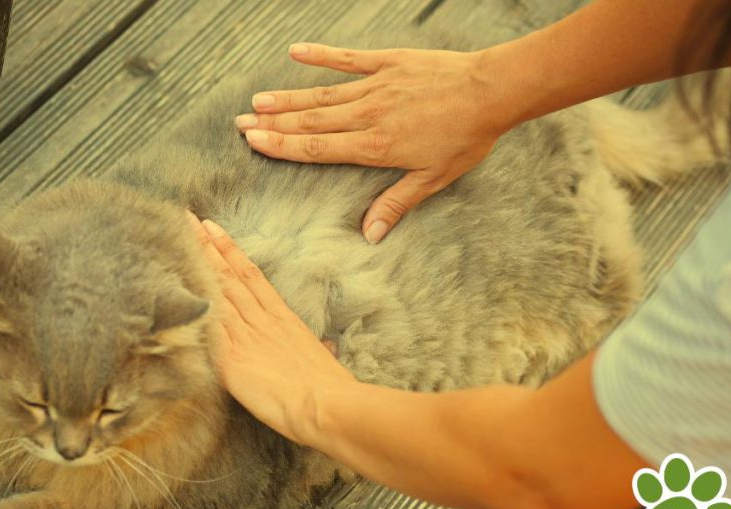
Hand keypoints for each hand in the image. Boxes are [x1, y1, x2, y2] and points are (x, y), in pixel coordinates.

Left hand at [187, 213, 356, 444]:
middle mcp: (261, 320)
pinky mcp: (230, 358)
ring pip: (217, 291)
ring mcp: (244, 337)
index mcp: (283, 319)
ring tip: (178, 240)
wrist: (325, 403)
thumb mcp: (323, 360)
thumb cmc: (329, 388)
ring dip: (197, 265)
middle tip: (186, 220)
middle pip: (228, 275)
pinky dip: (193, 304)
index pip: (251, 275)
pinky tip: (175, 287)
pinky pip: (207, 326)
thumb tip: (325, 349)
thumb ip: (316, 350)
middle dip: (206, 246)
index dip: (230, 250)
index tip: (214, 229)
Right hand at [235, 43, 511, 242]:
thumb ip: (396, 203)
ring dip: (288, 98)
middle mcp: (367, 115)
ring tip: (258, 100)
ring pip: (322, 93)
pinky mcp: (389, 62)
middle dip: (274, 123)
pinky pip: (349, 58)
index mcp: (374, 146)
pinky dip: (322, 55)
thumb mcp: (433, 178)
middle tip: (240, 123)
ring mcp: (376, 85)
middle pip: (311, 121)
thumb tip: (370, 236)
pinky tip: (296, 52)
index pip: (317, 148)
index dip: (282, 145)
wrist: (490, 91)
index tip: (254, 141)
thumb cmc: (465, 138)